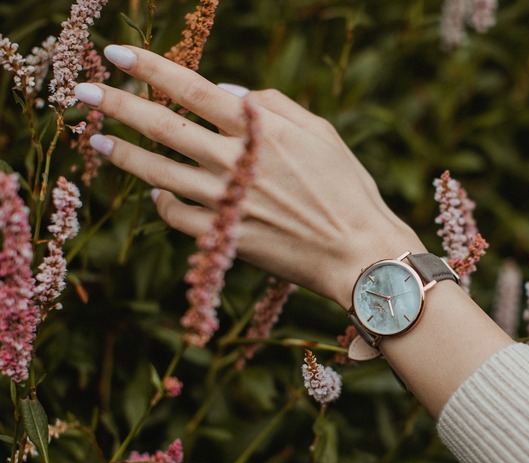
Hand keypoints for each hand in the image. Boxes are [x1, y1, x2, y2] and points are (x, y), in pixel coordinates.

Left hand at [77, 45, 424, 307]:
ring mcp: (225, 202)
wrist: (356, 251)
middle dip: (116, 104)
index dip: (150, 68)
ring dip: (122, 154)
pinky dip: (161, 203)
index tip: (118, 55)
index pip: (190, 88)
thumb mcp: (320, 133)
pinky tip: (156, 194)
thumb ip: (273, 106)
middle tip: (83, 92)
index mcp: (258, 130)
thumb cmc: (347, 189)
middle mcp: (234, 162)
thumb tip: (228, 91)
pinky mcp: (223, 236)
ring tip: (97, 140)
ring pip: (157, 173)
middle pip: (161, 126)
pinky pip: (176, 217)